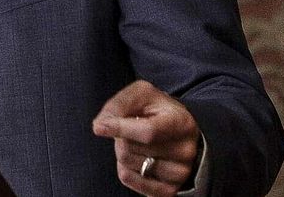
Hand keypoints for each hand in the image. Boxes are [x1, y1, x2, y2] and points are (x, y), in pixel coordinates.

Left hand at [92, 80, 198, 195]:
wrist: (180, 133)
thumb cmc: (157, 111)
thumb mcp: (143, 95)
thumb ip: (120, 104)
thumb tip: (100, 126)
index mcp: (181, 122)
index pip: (148, 131)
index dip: (120, 128)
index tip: (99, 126)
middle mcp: (185, 150)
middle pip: (130, 148)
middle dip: (120, 136)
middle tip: (131, 128)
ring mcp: (179, 173)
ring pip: (127, 164)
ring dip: (123, 151)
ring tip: (137, 142)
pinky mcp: (169, 189)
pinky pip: (129, 180)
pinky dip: (125, 167)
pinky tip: (138, 157)